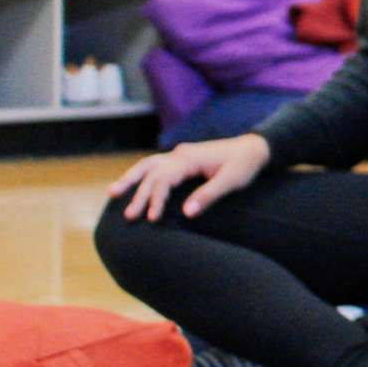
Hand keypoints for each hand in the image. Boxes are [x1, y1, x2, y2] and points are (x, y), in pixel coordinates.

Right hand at [109, 134, 271, 221]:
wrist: (255, 148)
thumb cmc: (245, 165)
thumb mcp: (232, 181)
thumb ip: (209, 195)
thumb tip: (187, 213)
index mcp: (189, 158)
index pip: (164, 179)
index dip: (156, 199)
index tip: (151, 218)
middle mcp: (180, 154)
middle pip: (151, 173)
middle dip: (138, 194)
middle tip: (128, 216)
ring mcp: (179, 155)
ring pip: (148, 165)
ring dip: (130, 179)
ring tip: (112, 193)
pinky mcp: (181, 159)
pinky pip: (155, 166)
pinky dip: (141, 175)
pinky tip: (132, 186)